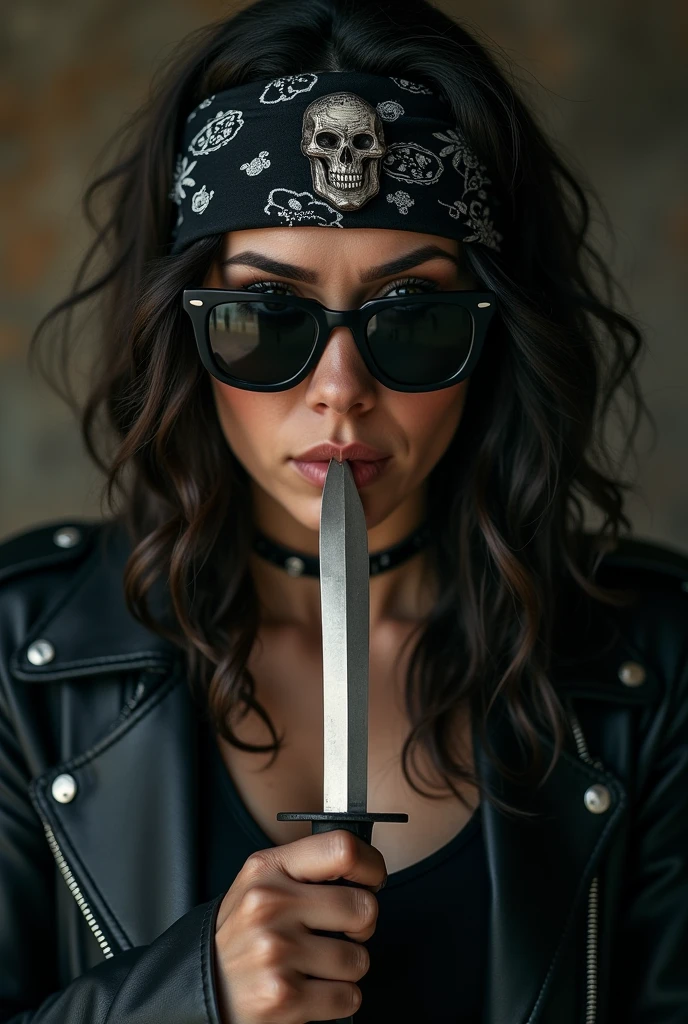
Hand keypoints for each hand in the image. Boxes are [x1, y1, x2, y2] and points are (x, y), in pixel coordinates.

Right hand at [213, 828, 386, 1022]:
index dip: (371, 865)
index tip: (373, 879)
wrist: (201, 989)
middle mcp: (270, 905)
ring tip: (316, 964)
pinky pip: (348, 996)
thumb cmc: (242, 935)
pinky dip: (338, 998)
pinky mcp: (284, 997)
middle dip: (361, 926)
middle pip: (363, 906)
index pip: (342, 849)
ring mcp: (277, 951)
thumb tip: (364, 867)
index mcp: (268, 869)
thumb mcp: (260, 884)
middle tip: (341, 932)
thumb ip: (305, 869)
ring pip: (359, 958)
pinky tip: (312, 989)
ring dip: (347, 967)